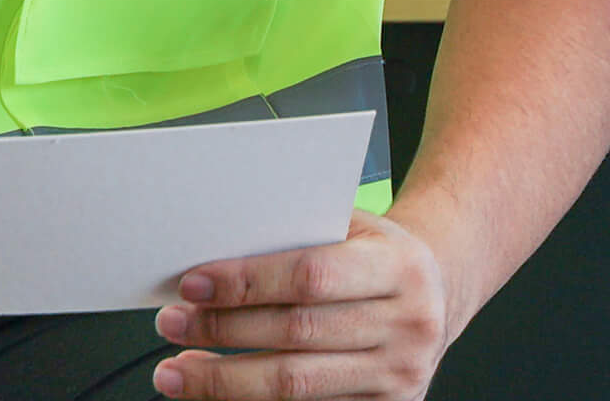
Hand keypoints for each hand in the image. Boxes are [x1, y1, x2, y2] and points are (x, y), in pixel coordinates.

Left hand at [152, 210, 449, 398]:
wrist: (437, 292)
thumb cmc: (382, 254)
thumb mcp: (358, 226)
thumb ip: (304, 232)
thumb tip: (222, 247)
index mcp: (399, 267)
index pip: (311, 275)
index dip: (247, 282)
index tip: (193, 284)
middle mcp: (406, 325)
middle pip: (296, 336)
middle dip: (222, 332)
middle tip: (171, 324)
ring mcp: (397, 377)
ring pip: (295, 388)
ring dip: (224, 383)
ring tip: (176, 372)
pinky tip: (220, 396)